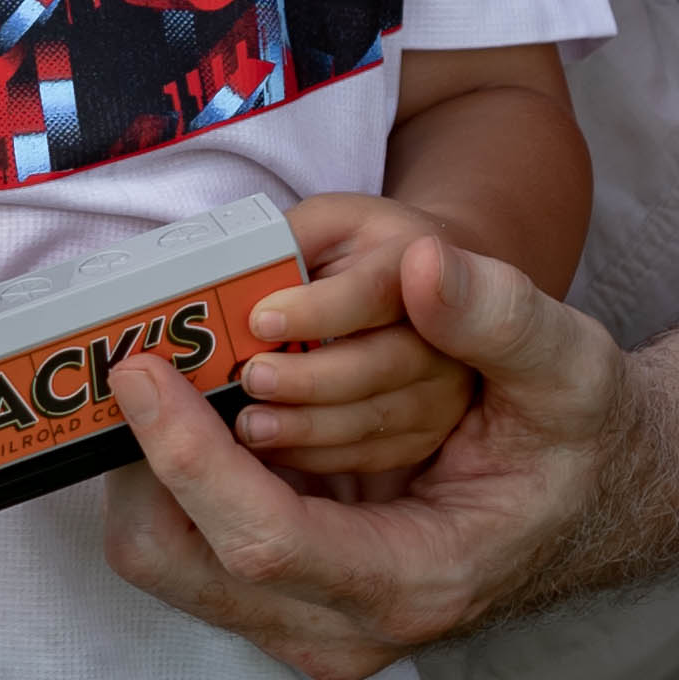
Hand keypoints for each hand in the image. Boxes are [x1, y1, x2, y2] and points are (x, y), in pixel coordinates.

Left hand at [106, 236, 639, 679]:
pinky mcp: (288, 608)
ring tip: (168, 381)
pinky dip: (178, 481)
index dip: (188, 455)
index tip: (141, 372)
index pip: (260, 538)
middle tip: (141, 364)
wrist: (594, 501)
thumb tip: (419, 264)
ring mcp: (312, 629)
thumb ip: (500, 314)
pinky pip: (192, 552)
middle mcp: (349, 631)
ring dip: (153, 469)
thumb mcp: (570, 363)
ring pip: (172, 564)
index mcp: (417, 581)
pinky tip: (204, 413)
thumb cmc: (580, 438)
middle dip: (143, 461)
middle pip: (185, 564)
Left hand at [229, 192, 478, 491]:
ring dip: (307, 427)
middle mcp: (445, 331)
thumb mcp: (330, 222)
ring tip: (249, 425)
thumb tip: (233, 273)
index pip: (374, 291)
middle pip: (382, 364)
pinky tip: (270, 450)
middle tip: (252, 379)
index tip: (261, 320)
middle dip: (310, 379)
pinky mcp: (424, 434)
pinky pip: (370, 456)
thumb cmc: (364, 252)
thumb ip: (291, 238)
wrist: (434, 287)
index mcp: (415, 260)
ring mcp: (442, 390)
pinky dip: (316, 457)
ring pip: (375, 419)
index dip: (318, 310)